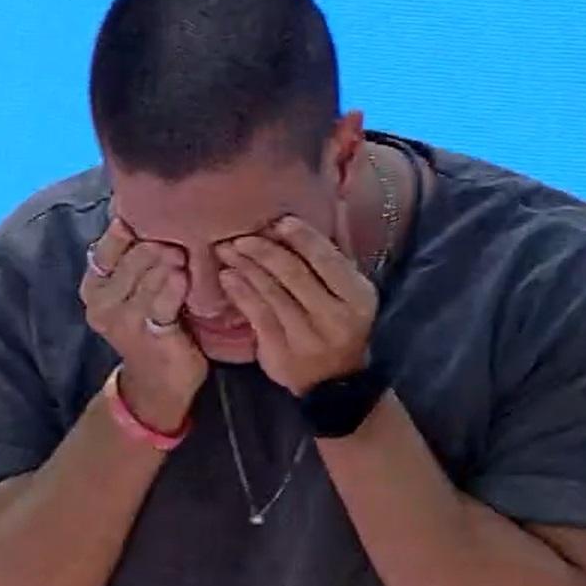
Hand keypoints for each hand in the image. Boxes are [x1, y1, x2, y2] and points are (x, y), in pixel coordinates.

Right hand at [80, 218, 206, 428]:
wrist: (157, 381)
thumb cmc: (149, 322)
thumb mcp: (133, 288)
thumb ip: (133, 256)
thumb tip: (142, 208)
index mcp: (94, 285)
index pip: (107, 247)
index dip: (129, 229)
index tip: (153, 215)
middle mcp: (102, 302)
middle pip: (131, 258)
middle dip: (156, 242)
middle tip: (179, 230)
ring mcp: (123, 321)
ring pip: (147, 277)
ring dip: (168, 261)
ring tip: (183, 252)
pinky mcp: (148, 336)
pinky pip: (162, 305)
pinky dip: (174, 289)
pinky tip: (184, 278)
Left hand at [215, 215, 376, 395]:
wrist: (335, 382)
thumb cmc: (343, 324)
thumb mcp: (352, 290)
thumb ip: (337, 252)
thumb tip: (334, 203)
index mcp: (357, 297)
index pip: (326, 259)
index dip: (302, 237)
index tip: (279, 221)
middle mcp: (334, 318)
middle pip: (294, 274)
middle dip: (264, 250)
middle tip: (242, 235)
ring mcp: (306, 338)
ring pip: (271, 293)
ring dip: (246, 267)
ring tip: (228, 249)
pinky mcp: (280, 353)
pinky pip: (256, 315)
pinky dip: (240, 293)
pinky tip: (228, 277)